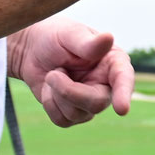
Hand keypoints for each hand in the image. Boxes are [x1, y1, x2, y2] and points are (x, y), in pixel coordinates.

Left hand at [6, 17, 134, 126]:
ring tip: (52, 74)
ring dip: (56, 94)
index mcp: (113, 62)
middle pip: (96, 103)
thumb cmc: (55, 37)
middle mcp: (107, 84)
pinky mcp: (74, 113)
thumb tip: (108, 37)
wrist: (32, 50)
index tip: (121, 109)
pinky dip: (49, 104)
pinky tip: (49, 88)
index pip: (123, 78)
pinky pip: (62, 120)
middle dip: (69, 92)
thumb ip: (88, 43)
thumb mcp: (69, 34)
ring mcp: (90, 101)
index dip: (123, 93)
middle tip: (52, 74)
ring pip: (76, 114)